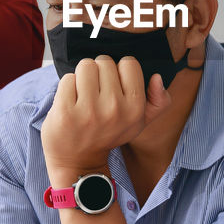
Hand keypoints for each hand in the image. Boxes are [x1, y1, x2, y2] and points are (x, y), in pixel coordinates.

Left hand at [41, 55, 171, 178]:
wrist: (79, 161)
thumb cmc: (109, 134)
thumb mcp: (139, 122)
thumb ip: (158, 101)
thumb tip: (157, 77)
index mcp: (135, 109)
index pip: (128, 63)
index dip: (119, 71)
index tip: (114, 87)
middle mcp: (114, 109)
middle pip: (104, 61)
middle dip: (99, 73)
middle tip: (96, 93)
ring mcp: (88, 110)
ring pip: (86, 66)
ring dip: (82, 77)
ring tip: (83, 96)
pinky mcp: (64, 111)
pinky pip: (67, 78)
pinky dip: (67, 87)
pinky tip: (71, 103)